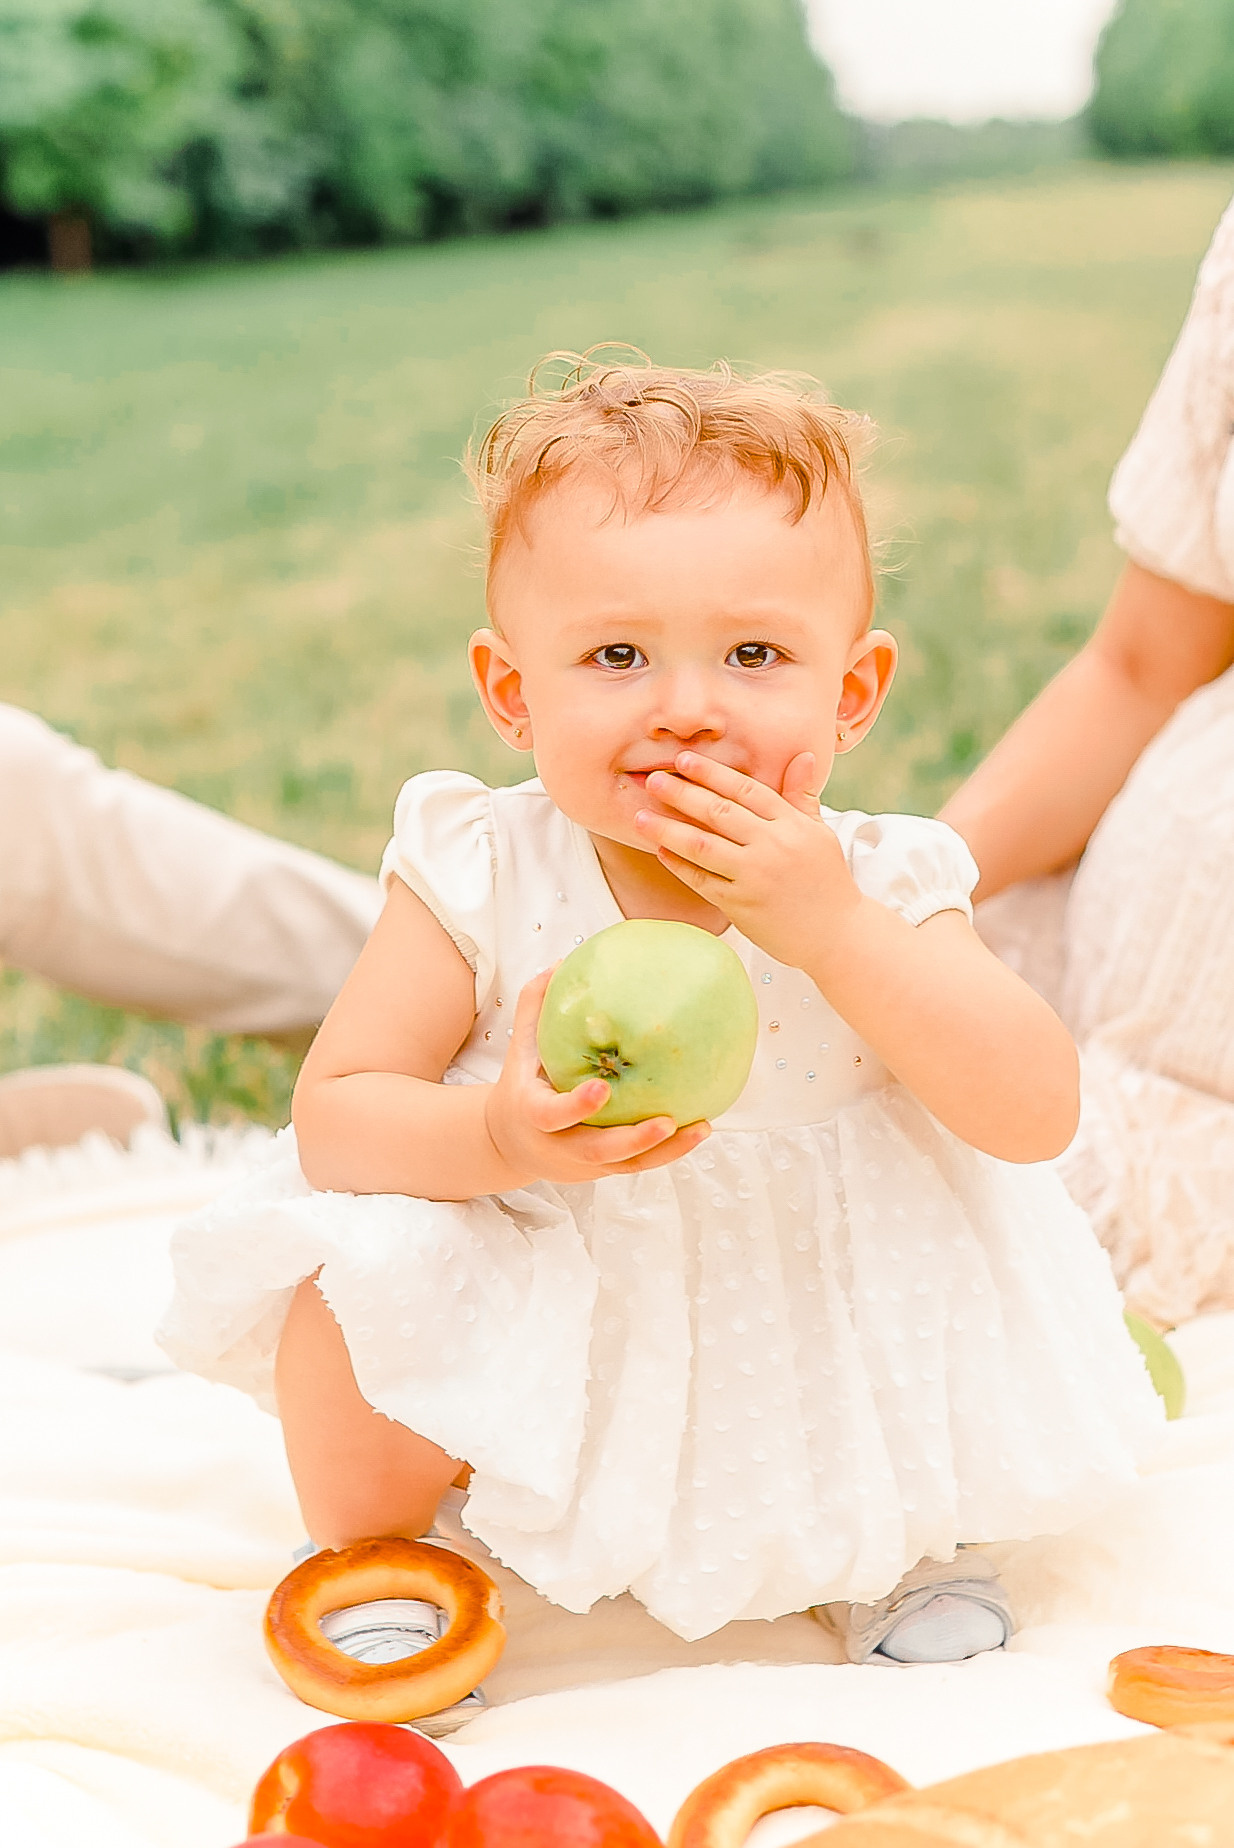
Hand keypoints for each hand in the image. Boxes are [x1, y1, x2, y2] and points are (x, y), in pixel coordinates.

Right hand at [483, 970, 709, 1186]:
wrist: (509, 1143)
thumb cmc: (521, 1082)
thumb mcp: (520, 1046)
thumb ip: (536, 1006)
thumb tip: (564, 960)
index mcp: (535, 1114)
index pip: (552, 1115)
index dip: (576, 1106)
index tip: (603, 1086)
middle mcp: (560, 1145)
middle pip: (598, 1151)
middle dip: (634, 1139)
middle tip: (667, 1121)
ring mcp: (585, 1163)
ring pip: (628, 1164)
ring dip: (666, 1150)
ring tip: (702, 1127)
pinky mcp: (605, 1169)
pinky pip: (641, 1164)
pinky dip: (671, 1151)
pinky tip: (701, 1129)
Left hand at [634, 750, 861, 971]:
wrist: (837, 934)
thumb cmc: (827, 881)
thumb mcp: (819, 833)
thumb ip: (802, 796)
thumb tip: (802, 756)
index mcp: (792, 824)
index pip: (746, 789)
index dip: (712, 773)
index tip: (684, 760)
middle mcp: (772, 846)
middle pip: (719, 812)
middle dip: (681, 793)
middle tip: (652, 780)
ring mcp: (755, 876)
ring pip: (702, 845)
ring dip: (667, 829)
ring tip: (640, 817)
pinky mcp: (741, 905)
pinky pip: (701, 880)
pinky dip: (679, 865)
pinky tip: (660, 851)